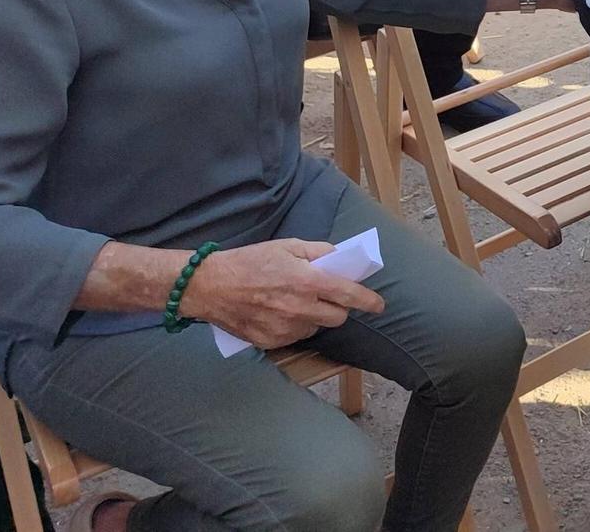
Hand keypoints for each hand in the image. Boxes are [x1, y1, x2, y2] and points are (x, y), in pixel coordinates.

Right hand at [180, 238, 384, 350]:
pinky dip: (295, 327)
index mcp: (307, 282)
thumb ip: (318, 252)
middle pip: (338, 317)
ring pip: (316, 328)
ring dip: (315, 318)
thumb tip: (340, 259)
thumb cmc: (250, 261)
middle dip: (339, 308)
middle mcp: (299, 309)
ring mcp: (284, 329)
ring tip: (297, 302)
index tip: (379, 305)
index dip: (368, 301)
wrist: (210, 286)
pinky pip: (295, 337)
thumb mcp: (287, 246)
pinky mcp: (270, 342)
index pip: (349, 295)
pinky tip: (281, 313)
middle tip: (328, 297)